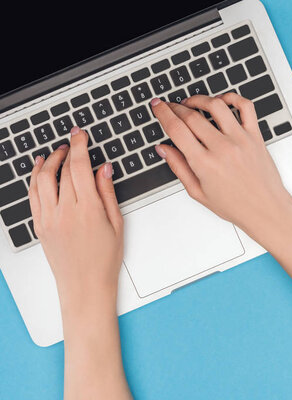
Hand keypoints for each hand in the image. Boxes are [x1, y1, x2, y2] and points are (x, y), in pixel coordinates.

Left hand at [28, 126, 122, 310]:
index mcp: (88, 210)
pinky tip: (39, 169)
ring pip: (42, 179)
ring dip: (48, 161)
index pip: (80, 168)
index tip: (80, 135)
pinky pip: (33, 195)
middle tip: (73, 140)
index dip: (79, 146)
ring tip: (56, 152)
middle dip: (66, 150)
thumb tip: (104, 169)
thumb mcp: (116, 223)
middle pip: (61, 171)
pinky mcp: (39, 226)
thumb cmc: (104, 260)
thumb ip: (108, 193)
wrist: (85, 286)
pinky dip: (34, 178)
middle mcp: (65, 212)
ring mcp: (48, 219)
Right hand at [151, 94, 291, 239]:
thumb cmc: (236, 206)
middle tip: (170, 106)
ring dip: (199, 99)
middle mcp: (222, 149)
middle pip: (191, 116)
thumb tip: (163, 149)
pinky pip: (245, 107)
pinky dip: (232, 97)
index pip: (176, 129)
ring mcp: (241, 140)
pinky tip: (222, 100)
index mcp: (204, 164)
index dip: (162, 113)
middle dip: (175, 107)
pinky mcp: (256, 136)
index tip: (157, 106)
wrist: (266, 210)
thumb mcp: (199, 193)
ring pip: (216, 105)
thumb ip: (179, 168)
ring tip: (192, 103)